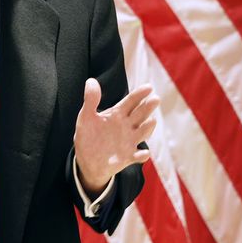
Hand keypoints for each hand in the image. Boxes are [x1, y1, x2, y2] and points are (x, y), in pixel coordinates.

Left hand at [73, 79, 157, 194]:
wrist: (87, 161)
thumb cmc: (88, 136)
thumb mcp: (86, 117)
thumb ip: (90, 100)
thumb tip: (91, 81)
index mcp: (118, 114)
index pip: (131, 101)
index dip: (139, 94)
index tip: (149, 87)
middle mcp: (127, 126)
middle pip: (140, 114)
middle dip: (148, 107)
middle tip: (155, 99)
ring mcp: (129, 141)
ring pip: (143, 132)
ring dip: (148, 128)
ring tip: (151, 121)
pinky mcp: (128, 157)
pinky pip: (137, 156)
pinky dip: (142, 155)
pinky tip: (144, 153)